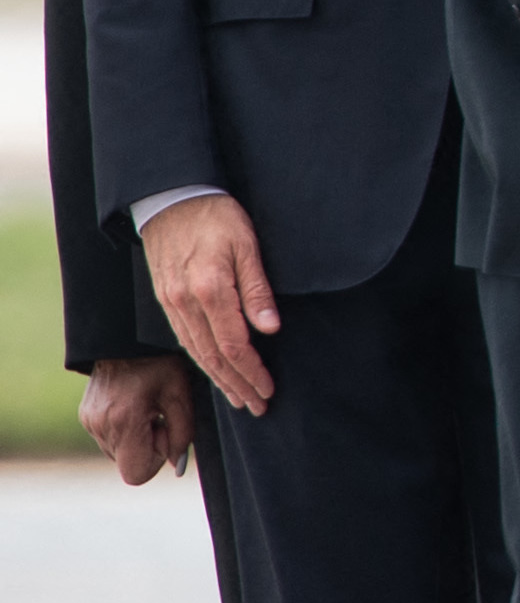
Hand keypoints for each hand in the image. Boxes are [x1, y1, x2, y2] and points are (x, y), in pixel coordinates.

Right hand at [79, 355, 195, 483]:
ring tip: (146, 407)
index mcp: (125, 420)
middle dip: (149, 447)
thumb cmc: (160, 362)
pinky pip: (109, 439)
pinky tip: (133, 405)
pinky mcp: (85, 417)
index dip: (157, 460)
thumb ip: (183, 434)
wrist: (125, 336)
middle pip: (129, 464)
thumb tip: (178, 466)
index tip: (164, 431)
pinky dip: (124, 430)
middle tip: (158, 415)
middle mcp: (100, 426)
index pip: (137, 474)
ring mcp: (89, 422)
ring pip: (118, 454)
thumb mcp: (181, 394)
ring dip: (137, 438)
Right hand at [140, 195, 279, 415]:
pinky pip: (185, 339)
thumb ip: (257, 289)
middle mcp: (185, 303)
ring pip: (197, 352)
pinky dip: (202, 360)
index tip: (268, 390)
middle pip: (214, 357)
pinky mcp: (166, 300)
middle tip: (257, 406)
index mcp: (209, 290)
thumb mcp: (247, 244)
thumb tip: (270, 328)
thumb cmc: (216, 216)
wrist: (171, 197)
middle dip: (237, 385)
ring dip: (219, 379)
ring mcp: (172, 304)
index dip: (252, 372)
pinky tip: (214, 370)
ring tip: (238, 397)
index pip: (234, 345)